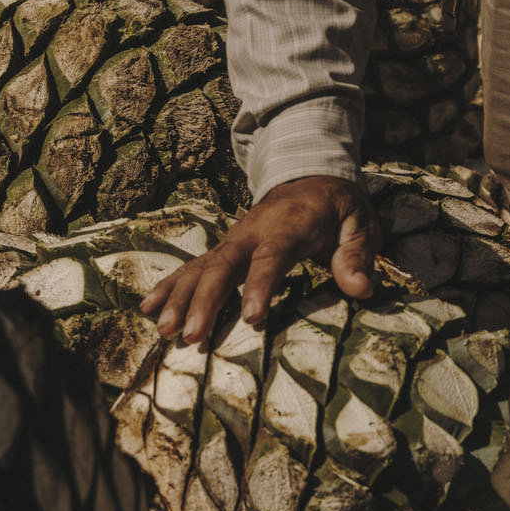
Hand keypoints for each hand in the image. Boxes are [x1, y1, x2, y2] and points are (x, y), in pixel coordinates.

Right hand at [139, 175, 378, 345]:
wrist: (310, 175)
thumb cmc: (338, 206)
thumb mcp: (360, 222)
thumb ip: (357, 254)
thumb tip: (361, 288)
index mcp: (289, 225)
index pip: (272, 256)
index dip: (260, 286)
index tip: (251, 318)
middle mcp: (253, 231)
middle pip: (224, 264)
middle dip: (204, 300)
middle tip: (190, 336)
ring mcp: (234, 240)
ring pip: (201, 267)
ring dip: (180, 298)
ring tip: (164, 331)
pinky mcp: (224, 249)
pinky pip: (192, 267)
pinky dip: (169, 286)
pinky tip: (148, 309)